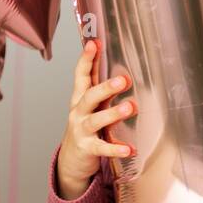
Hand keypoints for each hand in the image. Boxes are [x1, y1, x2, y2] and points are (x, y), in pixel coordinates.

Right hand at [56, 39, 135, 200]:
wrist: (72, 159)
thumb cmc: (87, 127)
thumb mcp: (91, 106)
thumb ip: (102, 89)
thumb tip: (121, 66)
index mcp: (80, 98)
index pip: (81, 76)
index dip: (86, 59)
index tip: (94, 43)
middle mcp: (78, 112)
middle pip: (90, 96)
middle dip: (105, 87)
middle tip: (123, 80)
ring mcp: (81, 130)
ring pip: (95, 120)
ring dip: (113, 113)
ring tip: (130, 107)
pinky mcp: (88, 148)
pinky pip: (102, 148)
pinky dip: (115, 149)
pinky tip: (129, 149)